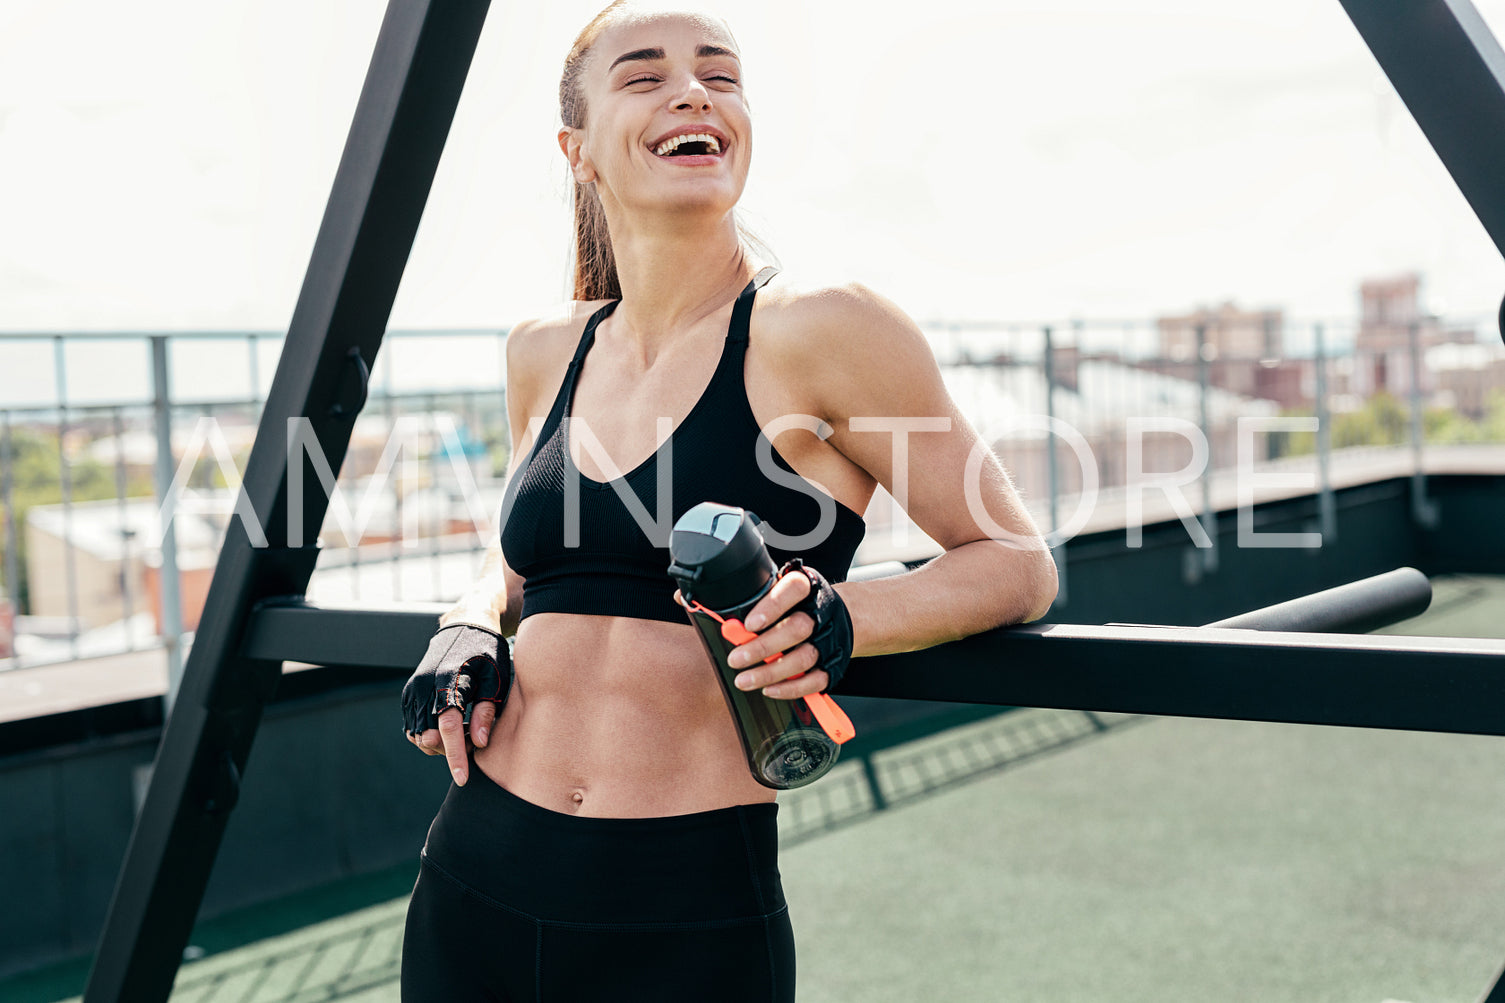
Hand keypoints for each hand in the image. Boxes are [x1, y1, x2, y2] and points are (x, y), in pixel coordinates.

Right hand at [401, 624, 510, 785]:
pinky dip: (430, 734)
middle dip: (451, 750)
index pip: (448, 728)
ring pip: (419, 734)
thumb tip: (480, 744)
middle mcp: (424, 686)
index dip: (455, 757)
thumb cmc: (488, 653)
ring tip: (465, 733)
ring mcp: (413, 690)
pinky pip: (413, 726)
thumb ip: (487, 711)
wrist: (465, 625)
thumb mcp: (496, 679)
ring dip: (440, 744)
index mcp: (449, 681)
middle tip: (475, 744)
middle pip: (431, 736)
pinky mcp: (409, 693)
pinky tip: (451, 729)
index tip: (463, 779)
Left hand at [676, 560, 853, 700]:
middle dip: (763, 647)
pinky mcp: (831, 664)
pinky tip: (769, 690)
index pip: (793, 589)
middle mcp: (817, 613)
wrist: (840, 616)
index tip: (749, 623)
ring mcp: (826, 640)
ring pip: (804, 657)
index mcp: (803, 587)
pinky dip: (792, 688)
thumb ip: (733, 594)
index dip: (773, 605)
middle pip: (797, 628)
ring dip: (772, 671)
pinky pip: (816, 680)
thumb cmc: (792, 603)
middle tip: (735, 659)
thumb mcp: (769, 589)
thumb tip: (682, 596)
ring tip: (744, 680)